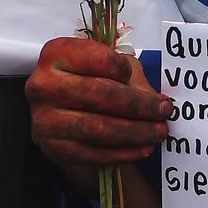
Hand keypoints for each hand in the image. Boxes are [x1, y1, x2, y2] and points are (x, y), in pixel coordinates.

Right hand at [25, 37, 169, 177]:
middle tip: (164, 111)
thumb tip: (157, 102)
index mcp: (57, 54)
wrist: (63, 117)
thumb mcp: (109, 67)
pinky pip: (93, 153)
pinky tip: (143, 148)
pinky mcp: (53, 148)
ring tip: (158, 132)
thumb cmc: (91, 81)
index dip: (125, 71)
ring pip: (97, 127)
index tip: (143, 80)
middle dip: (139, 105)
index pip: (99, 59)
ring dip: (135, 132)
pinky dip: (123, 152)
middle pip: (99, 94)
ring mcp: (45, 118)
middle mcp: (43, 85)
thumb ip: (131, 76)